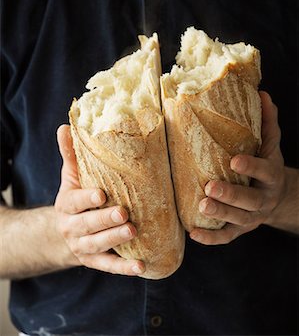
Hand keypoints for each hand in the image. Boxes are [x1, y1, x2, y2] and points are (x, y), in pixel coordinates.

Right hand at [55, 125, 144, 275]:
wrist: (63, 232)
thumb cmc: (74, 198)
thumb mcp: (70, 177)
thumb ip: (70, 154)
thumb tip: (64, 126)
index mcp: (67, 204)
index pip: (74, 202)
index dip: (86, 199)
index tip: (101, 194)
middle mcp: (72, 227)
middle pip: (86, 225)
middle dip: (104, 220)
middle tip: (124, 213)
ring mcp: (82, 246)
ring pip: (97, 245)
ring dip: (115, 239)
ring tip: (132, 232)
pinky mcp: (93, 261)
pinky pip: (108, 266)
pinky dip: (123, 268)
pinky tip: (140, 267)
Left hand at [190, 91, 285, 244]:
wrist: (278, 197)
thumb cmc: (267, 165)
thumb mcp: (270, 145)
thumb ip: (267, 122)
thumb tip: (262, 93)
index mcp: (271, 175)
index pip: (264, 171)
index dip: (251, 168)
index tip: (235, 161)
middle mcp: (263, 199)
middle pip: (249, 201)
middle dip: (231, 196)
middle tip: (210, 188)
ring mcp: (252, 218)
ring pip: (237, 220)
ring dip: (220, 215)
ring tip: (202, 206)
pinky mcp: (240, 229)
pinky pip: (227, 237)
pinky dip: (211, 238)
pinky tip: (193, 233)